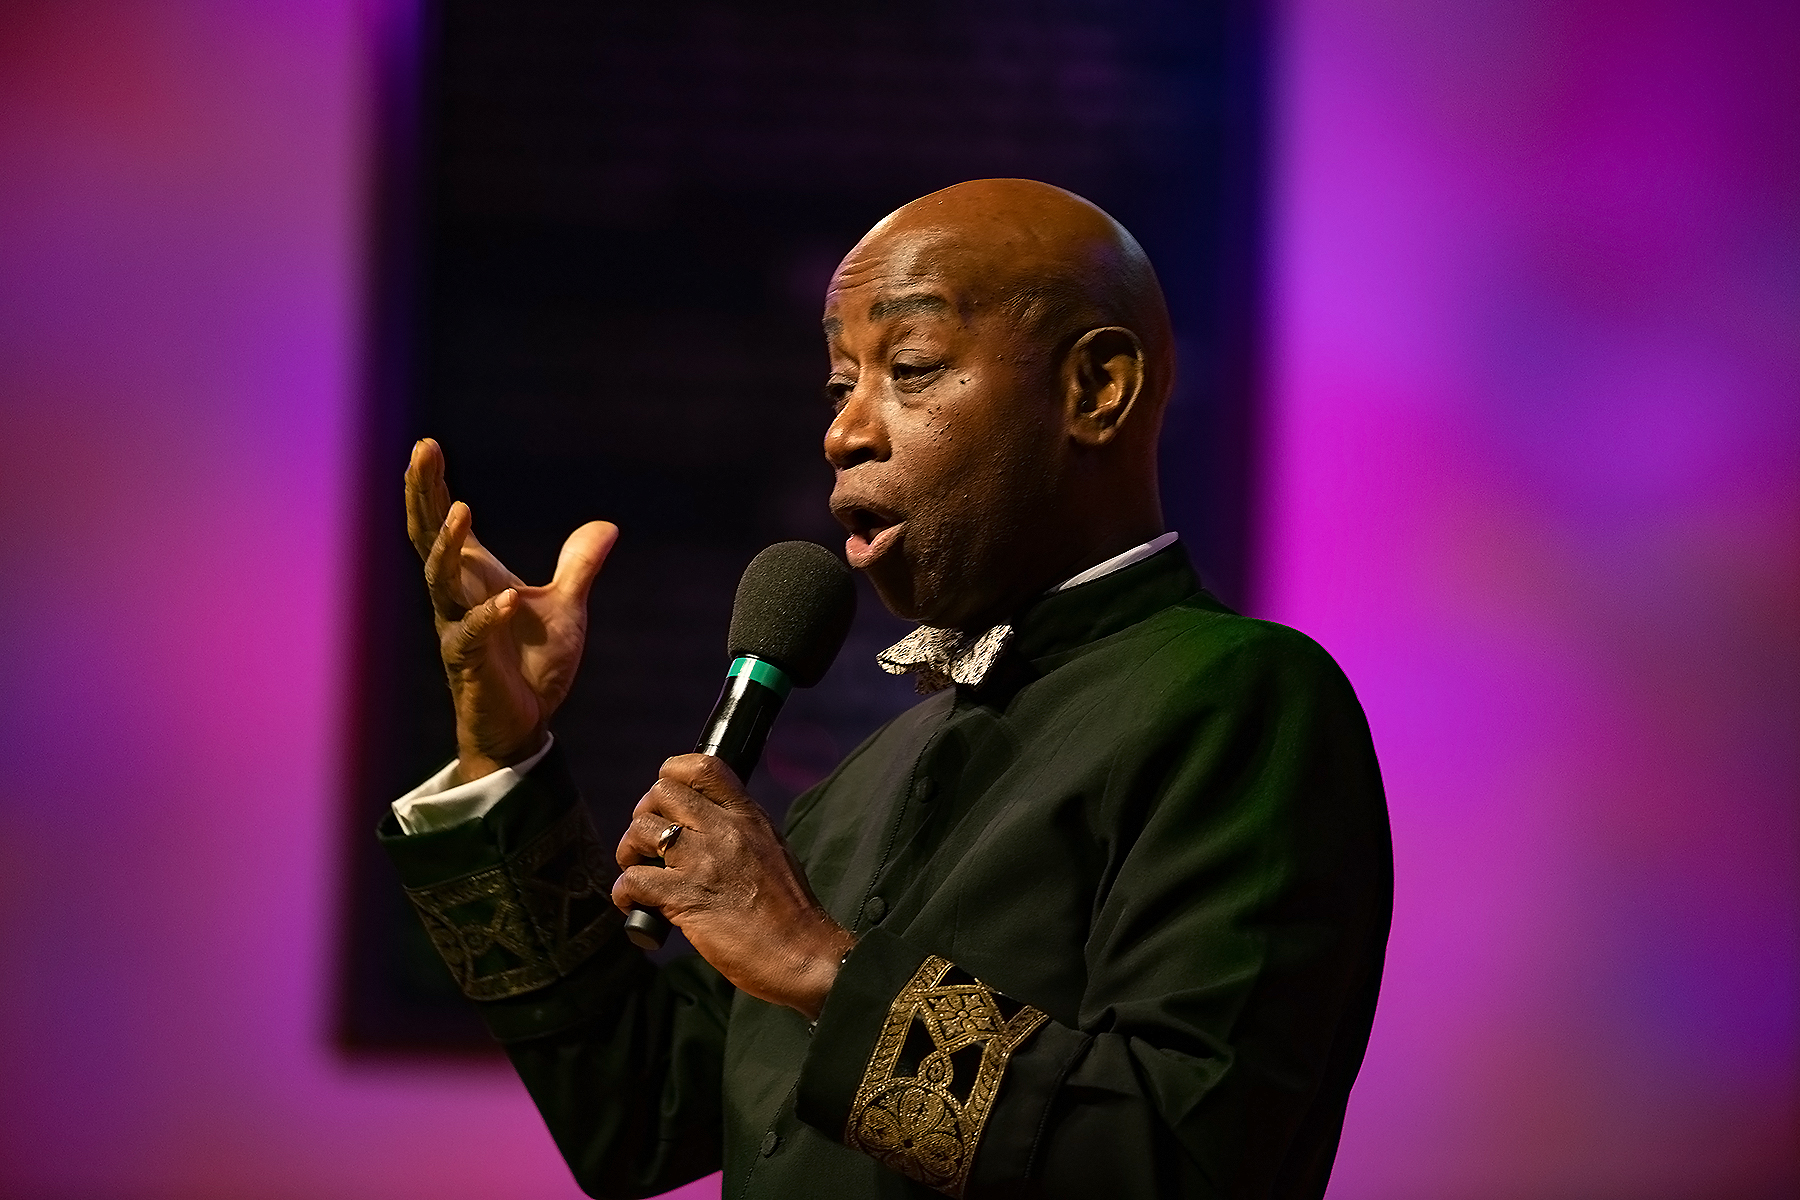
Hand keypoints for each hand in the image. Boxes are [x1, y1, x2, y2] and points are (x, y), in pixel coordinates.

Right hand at [405, 438, 617, 779]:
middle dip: (424, 494)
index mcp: (472, 578)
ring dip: (448, 545)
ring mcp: (457, 629)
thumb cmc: (533, 666)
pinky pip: (472, 636)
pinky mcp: (469, 665)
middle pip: (428, 537)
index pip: (443, 523)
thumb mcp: (566, 607)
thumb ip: (579, 566)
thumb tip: (606, 526)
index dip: (433, 485)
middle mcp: (455, 597)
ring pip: (439, 581)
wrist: (523, 726)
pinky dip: (488, 616)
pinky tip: (507, 599)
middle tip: (423, 451)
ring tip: (461, 511)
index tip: (427, 445)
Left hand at [615, 755, 854, 1019]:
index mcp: (747, 816)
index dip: (672, 776)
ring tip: (640, 872)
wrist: (803, 953)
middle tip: (648, 845)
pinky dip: (625, 894)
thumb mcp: (771, 849)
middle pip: (660, 793)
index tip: (667, 803)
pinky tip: (638, 906)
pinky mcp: (686, 898)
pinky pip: (633, 880)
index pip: (702, 766)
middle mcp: (724, 830)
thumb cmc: (789, 911)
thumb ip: (739, 831)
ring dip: (630, 853)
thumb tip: (702, 826)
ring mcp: (704, 862)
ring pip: (641, 831)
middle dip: (643, 816)